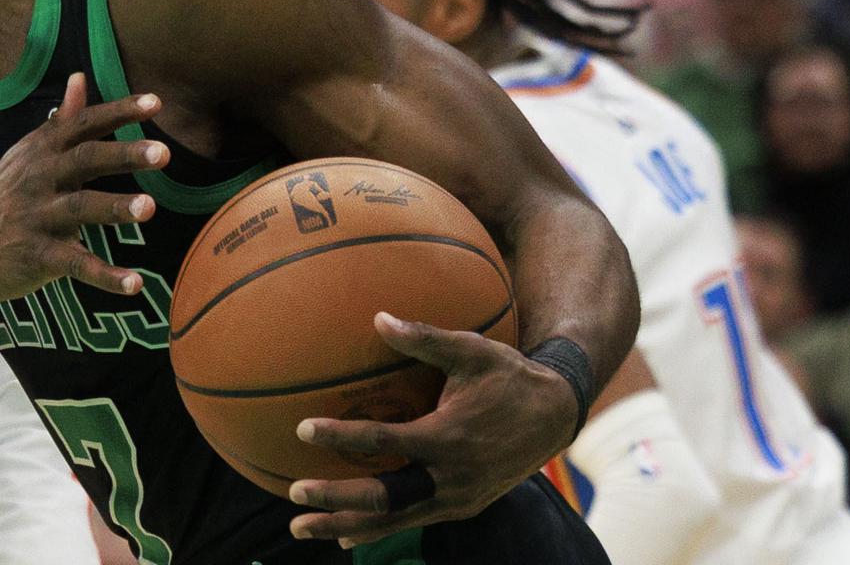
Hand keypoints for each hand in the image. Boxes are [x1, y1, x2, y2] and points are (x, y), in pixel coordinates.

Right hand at [0, 73, 167, 308]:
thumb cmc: (10, 199)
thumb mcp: (29, 156)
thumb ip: (62, 120)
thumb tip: (79, 77)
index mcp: (42, 151)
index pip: (84, 124)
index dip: (119, 112)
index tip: (156, 102)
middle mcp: (39, 178)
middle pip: (84, 160)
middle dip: (123, 155)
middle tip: (163, 153)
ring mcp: (37, 217)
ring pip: (79, 209)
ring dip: (114, 207)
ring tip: (149, 208)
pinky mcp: (36, 256)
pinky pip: (74, 264)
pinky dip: (105, 275)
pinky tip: (135, 283)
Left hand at [288, 313, 577, 545]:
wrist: (555, 416)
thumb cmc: (508, 376)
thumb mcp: (472, 350)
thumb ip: (425, 337)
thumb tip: (378, 316)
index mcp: (448, 437)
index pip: (384, 442)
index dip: (342, 438)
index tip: (303, 429)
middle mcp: (451, 478)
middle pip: (383, 498)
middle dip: (336, 499)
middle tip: (295, 492)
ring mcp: (457, 499)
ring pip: (394, 519)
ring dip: (346, 524)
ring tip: (302, 527)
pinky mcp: (461, 507)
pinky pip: (412, 521)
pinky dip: (377, 529)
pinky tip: (343, 533)